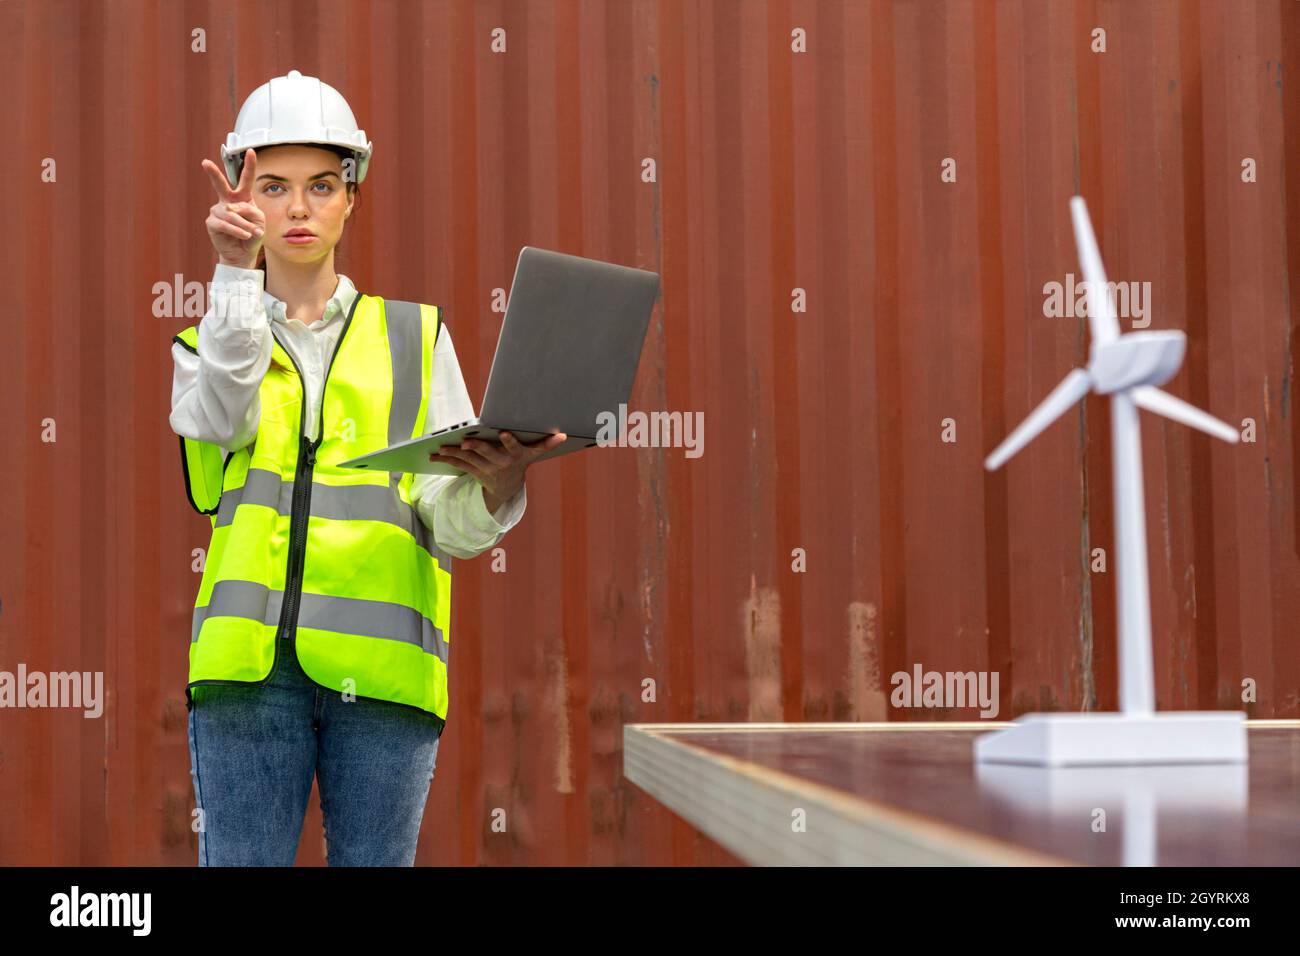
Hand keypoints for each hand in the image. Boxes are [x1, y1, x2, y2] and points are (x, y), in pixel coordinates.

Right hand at [202, 148, 265, 268]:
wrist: (243, 253)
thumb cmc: (252, 235)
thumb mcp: (260, 222)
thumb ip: (251, 212)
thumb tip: (233, 209)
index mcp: (242, 198)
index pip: (245, 179)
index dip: (249, 165)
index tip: (251, 151)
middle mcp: (228, 201)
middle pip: (221, 185)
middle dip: (214, 174)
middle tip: (205, 162)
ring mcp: (218, 211)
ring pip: (231, 214)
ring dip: (244, 225)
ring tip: (252, 233)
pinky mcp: (212, 222)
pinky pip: (226, 224)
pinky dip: (237, 230)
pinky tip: (244, 235)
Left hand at [431, 430, 566, 513]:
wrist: (507, 488)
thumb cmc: (520, 460)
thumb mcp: (534, 453)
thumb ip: (547, 443)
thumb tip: (564, 435)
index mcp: (516, 456)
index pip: (514, 448)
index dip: (509, 442)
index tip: (504, 433)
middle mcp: (501, 464)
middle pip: (488, 454)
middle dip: (476, 447)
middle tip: (465, 441)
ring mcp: (486, 469)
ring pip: (469, 460)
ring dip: (454, 454)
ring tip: (441, 447)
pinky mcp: (474, 472)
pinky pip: (458, 465)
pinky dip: (445, 459)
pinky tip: (433, 454)